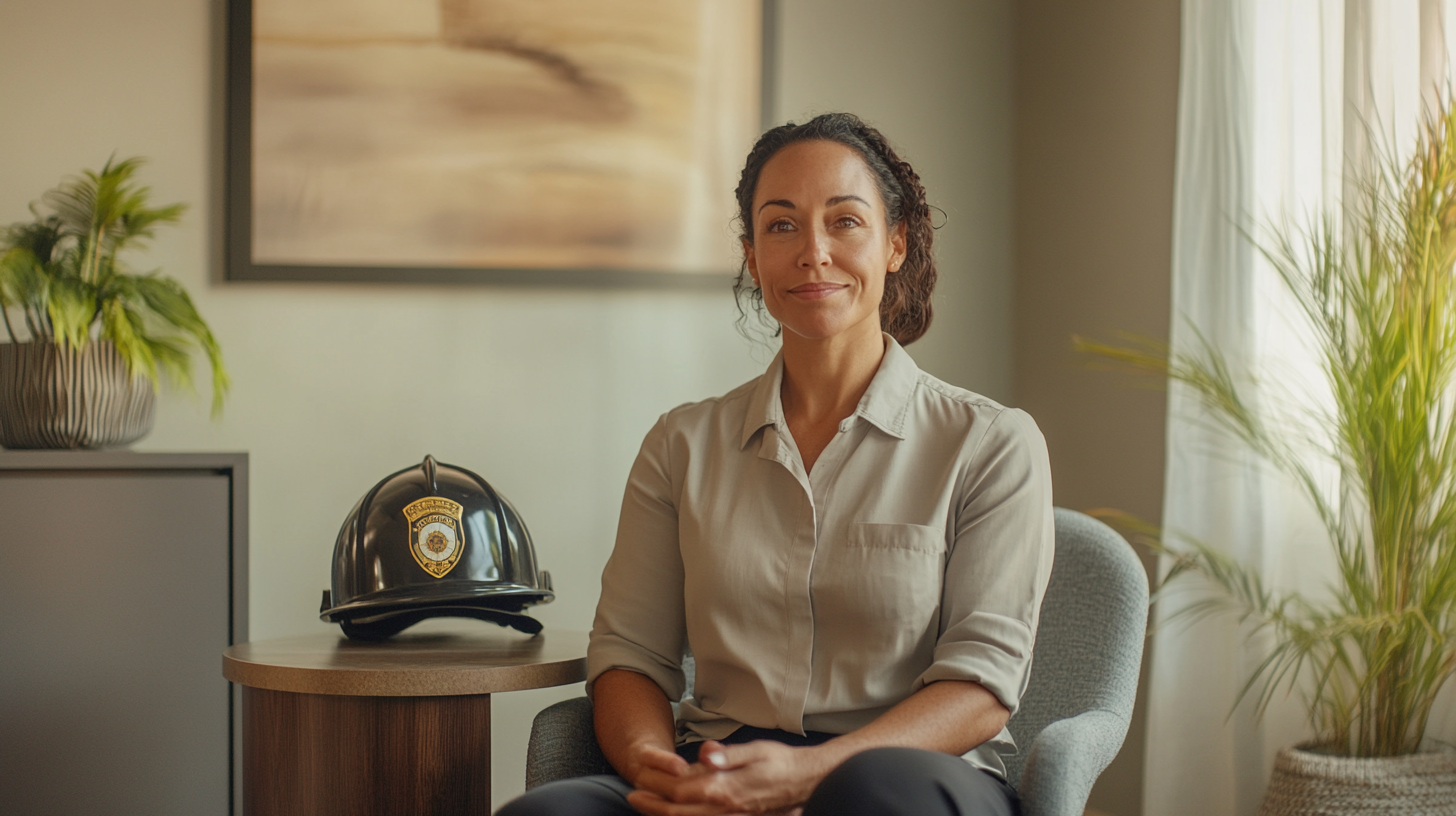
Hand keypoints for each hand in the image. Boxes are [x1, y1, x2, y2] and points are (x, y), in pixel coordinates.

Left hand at [626, 740, 826, 815]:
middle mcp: (726, 809)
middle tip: (632, 797)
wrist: (809, 783)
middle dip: (653, 807)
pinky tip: (679, 814)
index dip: (658, 789)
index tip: (639, 782)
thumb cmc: (782, 763)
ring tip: (646, 807)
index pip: (683, 791)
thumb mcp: (757, 750)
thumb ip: (728, 755)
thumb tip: (706, 755)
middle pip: (680, 813)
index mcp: (727, 789)